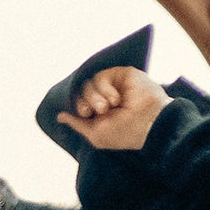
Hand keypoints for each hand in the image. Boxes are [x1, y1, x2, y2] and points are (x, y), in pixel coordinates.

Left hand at [56, 67, 170, 151]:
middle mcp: (107, 98)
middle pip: (83, 91)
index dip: (78, 105)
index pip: (81, 102)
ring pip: (90, 83)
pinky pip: (101, 76)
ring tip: (107, 107)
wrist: (149, 125)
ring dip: (95, 97)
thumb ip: (77, 124)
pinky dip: (104, 88)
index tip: (85, 113)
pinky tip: (115, 99)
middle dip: (86, 101)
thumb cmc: (126, 134)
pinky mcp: (122, 75)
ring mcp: (115, 86)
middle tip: (97, 111)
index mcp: (102, 113)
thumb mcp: (96, 135)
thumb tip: (60, 116)